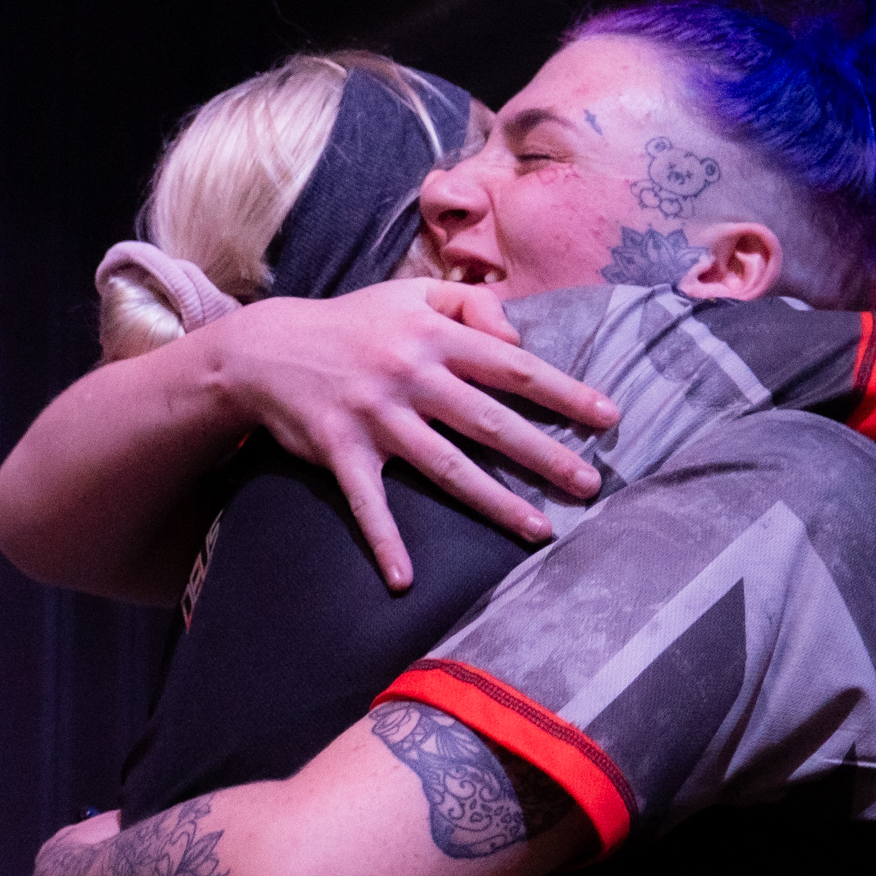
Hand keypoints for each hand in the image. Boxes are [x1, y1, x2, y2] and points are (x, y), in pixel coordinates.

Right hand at [204, 280, 619, 589]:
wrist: (266, 347)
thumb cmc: (353, 323)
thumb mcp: (411, 294)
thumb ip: (472, 304)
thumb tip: (519, 339)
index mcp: (434, 336)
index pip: (513, 367)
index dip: (564, 392)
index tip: (609, 417)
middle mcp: (411, 376)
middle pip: (491, 421)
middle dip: (545, 455)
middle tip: (591, 484)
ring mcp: (376, 416)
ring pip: (446, 466)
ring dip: (494, 502)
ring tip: (539, 530)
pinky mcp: (341, 451)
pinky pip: (368, 503)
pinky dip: (385, 542)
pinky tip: (405, 580)